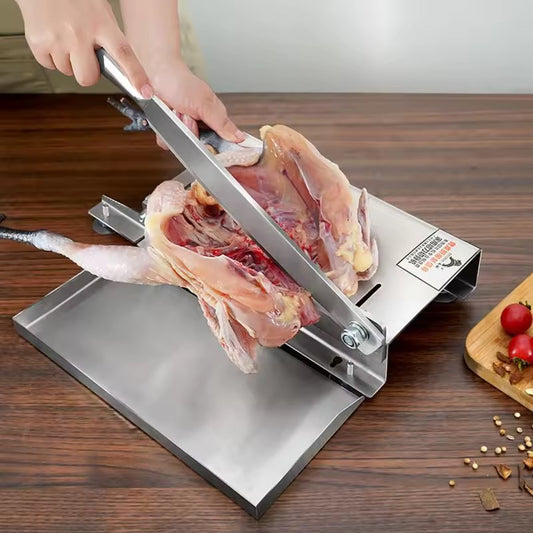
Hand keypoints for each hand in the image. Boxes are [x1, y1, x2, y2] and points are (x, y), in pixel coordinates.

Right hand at [16, 0, 151, 95]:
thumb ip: (108, 40)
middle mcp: (80, 33)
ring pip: (68, 72)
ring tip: (65, 37)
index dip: (136, 76)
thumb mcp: (100, 14)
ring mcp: (58, 39)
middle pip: (88, 78)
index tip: (146, 92)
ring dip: (68, 61)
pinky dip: (51, 56)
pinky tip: (53, 37)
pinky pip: (50, 65)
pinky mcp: (39, 42)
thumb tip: (118, 69)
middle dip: (87, 73)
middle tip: (84, 55)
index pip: (124, 54)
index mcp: (102, 24)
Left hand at [151, 59, 244, 146]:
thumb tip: (240, 137)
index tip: (206, 134)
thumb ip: (222, 123)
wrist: (157, 74)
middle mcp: (201, 127)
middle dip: (192, 131)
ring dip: (178, 128)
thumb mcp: (206, 103)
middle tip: (188, 115)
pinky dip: (164, 130)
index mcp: (215, 120)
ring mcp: (185, 130)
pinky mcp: (169, 133)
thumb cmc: (182, 83)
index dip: (215, 145)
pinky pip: (167, 143)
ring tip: (176, 112)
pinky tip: (167, 116)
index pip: (222, 143)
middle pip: (199, 147)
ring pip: (183, 145)